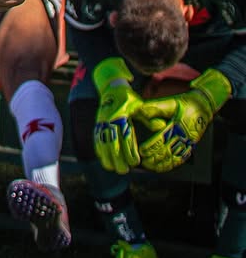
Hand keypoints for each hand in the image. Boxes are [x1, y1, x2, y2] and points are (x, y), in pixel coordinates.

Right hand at [93, 56, 142, 173]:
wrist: (110, 87)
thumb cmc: (128, 98)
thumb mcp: (140, 105)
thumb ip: (148, 117)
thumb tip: (160, 127)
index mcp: (120, 114)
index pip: (125, 135)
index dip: (129, 150)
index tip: (136, 162)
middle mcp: (108, 118)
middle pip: (111, 141)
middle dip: (117, 157)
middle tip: (124, 170)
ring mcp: (101, 121)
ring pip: (102, 142)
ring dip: (107, 156)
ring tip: (113, 169)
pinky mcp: (97, 123)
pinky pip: (96, 138)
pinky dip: (99, 150)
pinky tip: (104, 160)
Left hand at [137, 68, 230, 171]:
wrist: (203, 106)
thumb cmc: (185, 104)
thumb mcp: (170, 102)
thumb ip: (155, 107)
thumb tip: (140, 110)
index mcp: (179, 126)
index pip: (163, 140)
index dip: (152, 147)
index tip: (143, 151)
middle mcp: (185, 137)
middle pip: (169, 151)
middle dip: (155, 158)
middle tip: (144, 161)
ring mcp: (189, 143)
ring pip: (175, 157)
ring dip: (163, 163)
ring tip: (151, 166)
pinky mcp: (191, 146)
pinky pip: (182, 158)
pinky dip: (172, 164)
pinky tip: (164, 167)